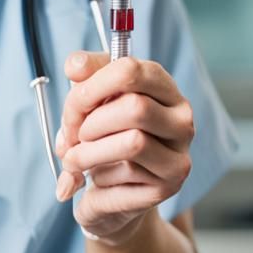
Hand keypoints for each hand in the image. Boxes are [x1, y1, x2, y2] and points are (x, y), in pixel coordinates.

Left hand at [54, 52, 194, 245]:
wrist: (111, 186)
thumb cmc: (103, 132)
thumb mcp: (92, 94)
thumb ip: (83, 72)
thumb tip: (74, 66)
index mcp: (163, 87)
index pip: (130, 71)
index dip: (92, 86)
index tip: (75, 104)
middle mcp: (181, 120)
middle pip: (134, 108)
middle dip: (88, 123)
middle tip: (72, 136)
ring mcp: (178, 155)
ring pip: (132, 144)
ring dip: (88, 153)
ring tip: (76, 159)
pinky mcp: (168, 187)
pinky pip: (126, 176)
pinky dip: (98, 178)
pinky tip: (96, 178)